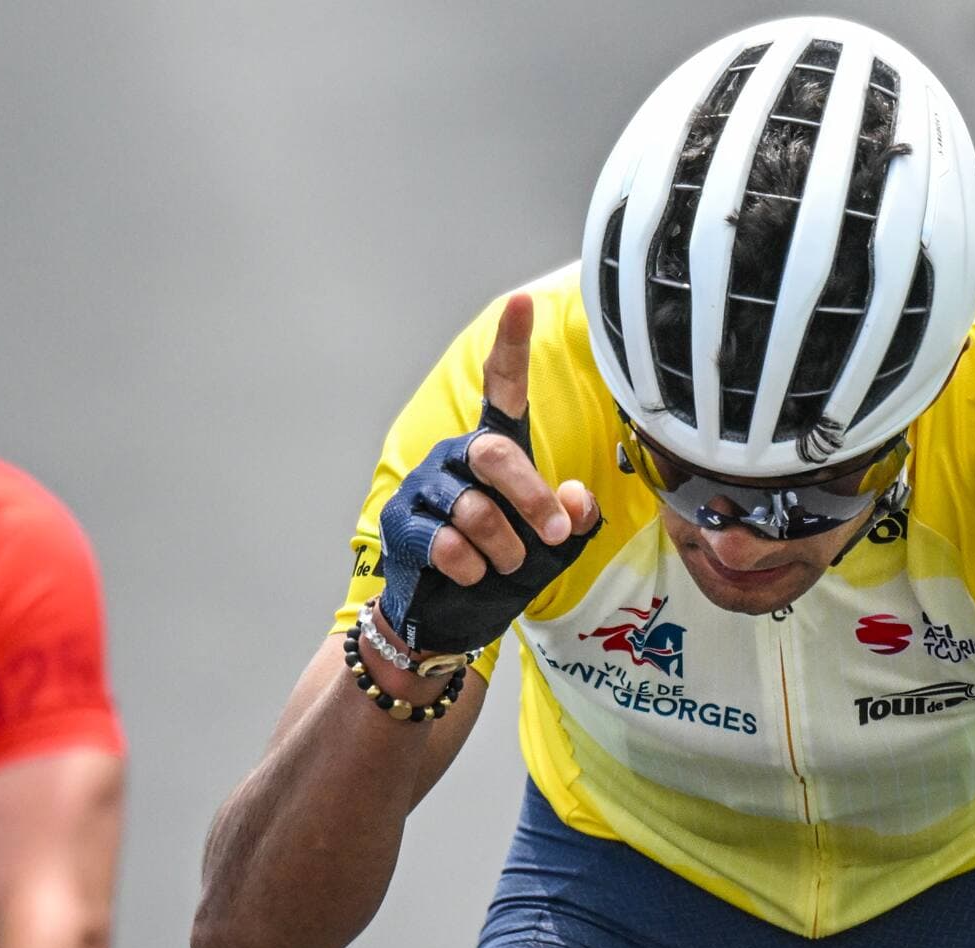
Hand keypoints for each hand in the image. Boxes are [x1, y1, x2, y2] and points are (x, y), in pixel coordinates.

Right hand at [377, 293, 602, 655]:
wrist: (452, 618)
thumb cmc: (503, 570)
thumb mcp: (553, 547)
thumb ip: (573, 519)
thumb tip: (574, 498)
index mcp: (493, 448)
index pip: (500, 387)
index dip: (510, 344)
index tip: (521, 302)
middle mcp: (455, 457)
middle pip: (495, 455)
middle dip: (531, 498)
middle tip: (553, 534)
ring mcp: (424, 487)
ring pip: (475, 509)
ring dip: (504, 549)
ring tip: (505, 565)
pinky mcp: (400, 523)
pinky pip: (446, 543)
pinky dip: (471, 569)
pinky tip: (470, 576)